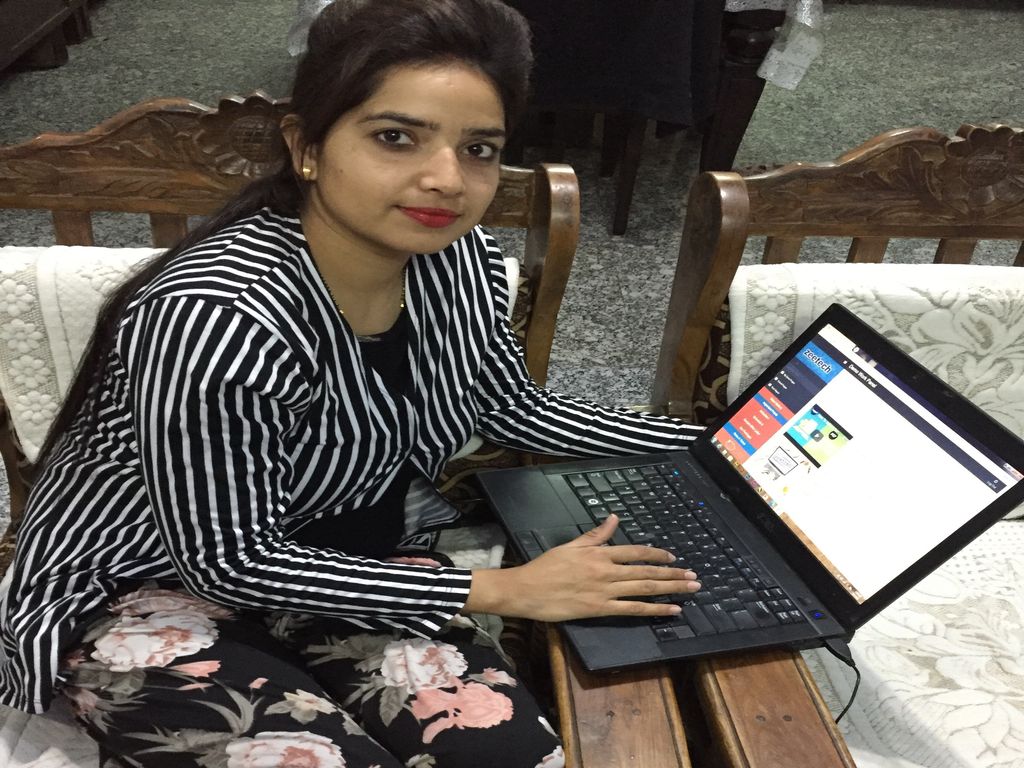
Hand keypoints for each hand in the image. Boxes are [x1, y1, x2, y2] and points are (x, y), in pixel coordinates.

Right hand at [465, 514, 700, 620]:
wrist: (526, 590)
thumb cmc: (545, 566)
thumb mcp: (571, 545)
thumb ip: (595, 535)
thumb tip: (614, 517)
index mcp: (599, 553)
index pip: (635, 552)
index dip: (656, 555)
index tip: (673, 558)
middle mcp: (606, 571)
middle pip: (646, 572)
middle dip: (673, 574)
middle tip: (694, 576)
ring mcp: (604, 591)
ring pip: (644, 589)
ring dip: (671, 588)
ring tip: (691, 589)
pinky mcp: (599, 609)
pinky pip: (633, 610)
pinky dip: (655, 610)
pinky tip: (672, 610)